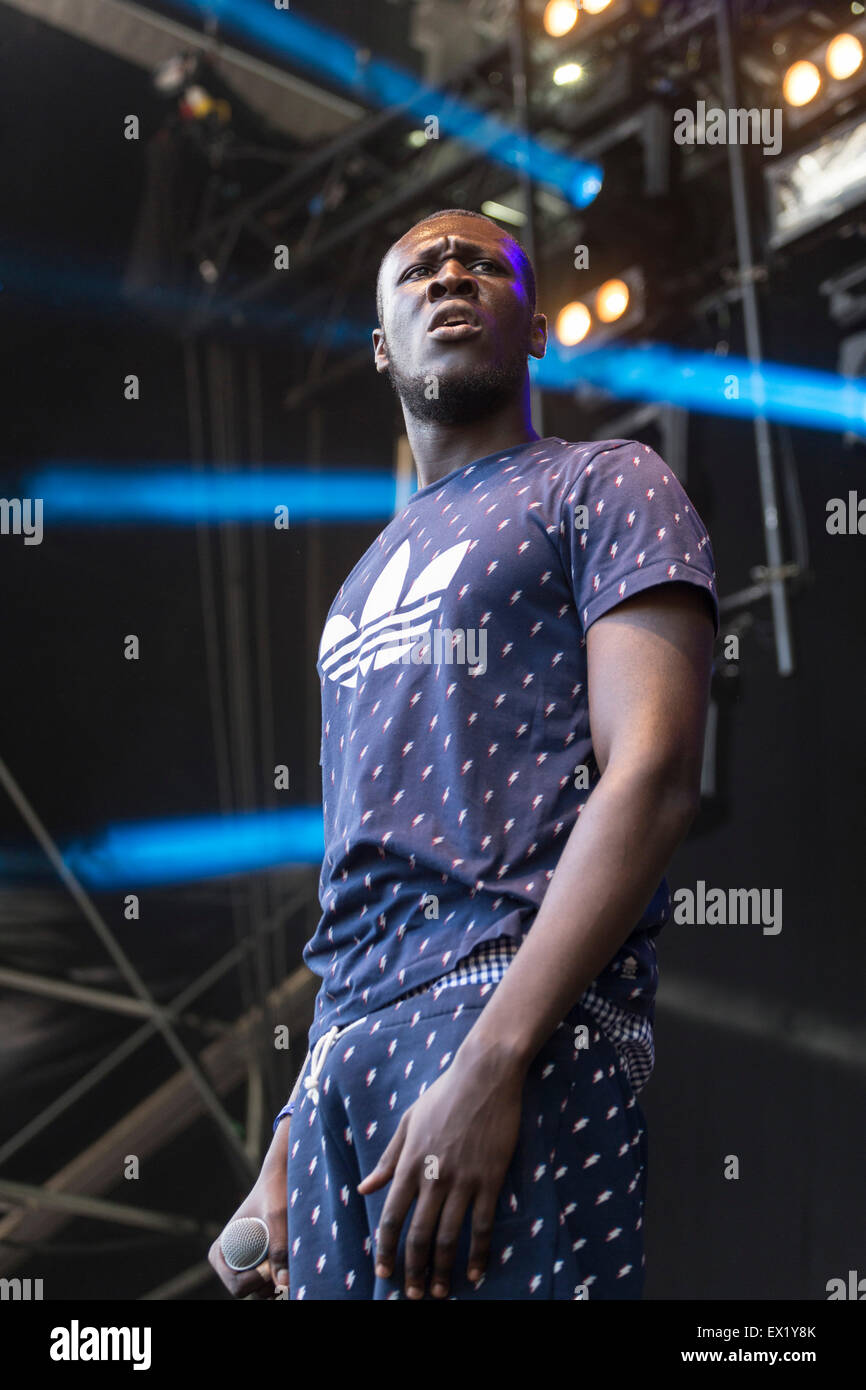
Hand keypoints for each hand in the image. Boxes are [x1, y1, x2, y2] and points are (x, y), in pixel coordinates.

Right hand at [208, 1119, 289, 1299]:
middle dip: (270, 1281)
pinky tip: (292, 1261)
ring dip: (278, 1280)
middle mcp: (228, 1264)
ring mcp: (245, 1266)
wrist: (284, 1179)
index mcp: (219, 1253)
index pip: (237, 1286)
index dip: (257, 1281)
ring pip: (263, 1291)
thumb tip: (283, 1284)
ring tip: (289, 1253)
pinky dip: (283, 1278)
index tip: (274, 1261)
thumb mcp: (278, 1216)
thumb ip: (280, 1247)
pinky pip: (271, 1285)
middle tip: (286, 1256)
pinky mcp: (261, 1266)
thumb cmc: (276, 1192)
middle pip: (250, 1292)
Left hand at [357, 1047, 524, 1298]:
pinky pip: (483, 1225)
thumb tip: (365, 1189)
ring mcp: (464, 1180)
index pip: (392, 1216)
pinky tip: (475, 1273)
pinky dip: (478, 1253)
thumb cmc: (444, 1094)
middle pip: (419, 1234)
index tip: (383, 1274)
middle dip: (412, 1270)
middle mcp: (433, 1176)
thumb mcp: (408, 1121)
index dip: (386, 1249)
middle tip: (412, 1296)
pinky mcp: (490, 1179)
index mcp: (410, 1162)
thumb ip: (388, 1158)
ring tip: (437, 1292)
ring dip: (441, 1269)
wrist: (484, 1075)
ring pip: (448, 1236)